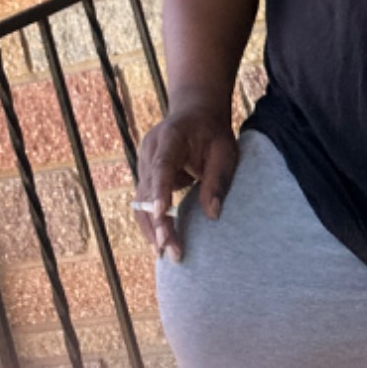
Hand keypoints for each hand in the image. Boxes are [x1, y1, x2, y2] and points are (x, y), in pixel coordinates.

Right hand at [133, 102, 236, 261]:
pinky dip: (152, 222)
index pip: (162, 166)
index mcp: (170, 136)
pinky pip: (144, 203)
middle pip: (149, 190)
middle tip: (172, 252)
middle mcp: (150, 150)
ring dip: (153, 228)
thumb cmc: (212, 132)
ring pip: (142, 201)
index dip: (160, 191)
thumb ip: (219, 179)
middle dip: (159, 223)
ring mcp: (144, 163)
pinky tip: (160, 243)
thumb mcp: (225, 150)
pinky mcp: (145, 175)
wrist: (195, 113)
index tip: (161, 214)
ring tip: (166, 254)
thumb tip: (213, 215)